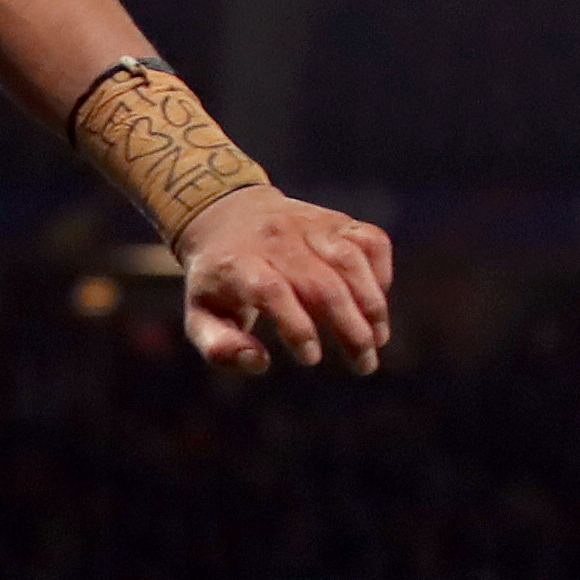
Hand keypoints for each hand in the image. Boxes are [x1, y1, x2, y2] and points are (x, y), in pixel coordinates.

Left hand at [175, 186, 393, 376]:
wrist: (226, 215)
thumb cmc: (217, 280)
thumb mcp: (199, 315)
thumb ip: (219, 346)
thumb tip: (259, 363)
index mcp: (239, 264)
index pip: (273, 291)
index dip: (297, 326)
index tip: (310, 358)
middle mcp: (277, 240)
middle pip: (321, 282)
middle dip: (349, 327)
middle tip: (364, 364)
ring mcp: (309, 225)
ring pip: (350, 261)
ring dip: (371, 303)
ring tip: (378, 339)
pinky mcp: (335, 220)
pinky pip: (369, 239)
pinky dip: (381, 271)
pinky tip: (378, 301)